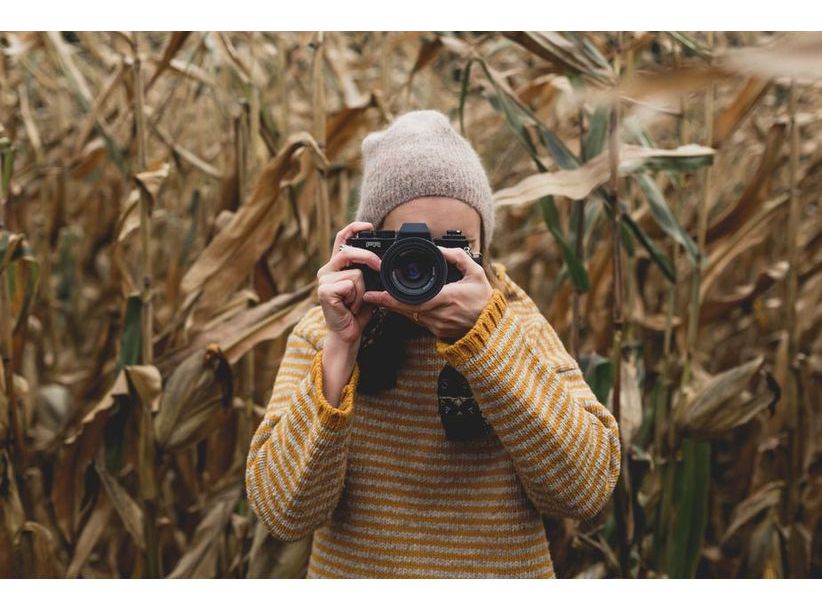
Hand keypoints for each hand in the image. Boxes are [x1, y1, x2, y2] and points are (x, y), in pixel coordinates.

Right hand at [317, 221, 381, 346]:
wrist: (347, 333)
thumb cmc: (357, 311)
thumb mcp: (367, 287)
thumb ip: (369, 272)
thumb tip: (382, 261)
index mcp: (335, 266)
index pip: (341, 239)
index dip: (354, 228)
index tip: (369, 225)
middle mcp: (326, 270)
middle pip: (349, 252)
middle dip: (369, 259)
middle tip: (380, 268)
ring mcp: (323, 281)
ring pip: (355, 273)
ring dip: (362, 291)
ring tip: (355, 302)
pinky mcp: (324, 291)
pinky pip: (350, 286)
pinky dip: (356, 298)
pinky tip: (349, 307)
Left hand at [362, 246, 492, 341]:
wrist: (490, 327)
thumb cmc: (483, 300)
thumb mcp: (475, 274)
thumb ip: (459, 258)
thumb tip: (441, 249)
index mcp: (448, 298)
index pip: (414, 299)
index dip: (392, 298)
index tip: (376, 294)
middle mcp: (439, 314)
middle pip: (405, 309)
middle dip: (385, 303)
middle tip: (369, 296)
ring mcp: (437, 324)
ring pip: (409, 316)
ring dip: (394, 307)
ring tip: (378, 298)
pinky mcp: (436, 330)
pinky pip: (417, 320)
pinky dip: (406, 312)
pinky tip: (396, 305)